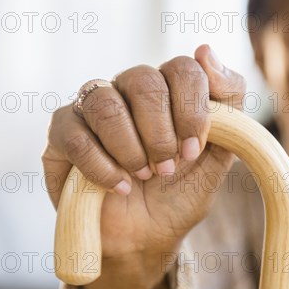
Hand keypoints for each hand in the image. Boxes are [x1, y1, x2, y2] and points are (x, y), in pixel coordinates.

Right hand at [42, 44, 245, 260]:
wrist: (147, 238)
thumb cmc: (181, 193)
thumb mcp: (220, 157)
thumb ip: (227, 107)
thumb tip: (205, 50)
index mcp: (169, 89)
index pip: (183, 68)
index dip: (192, 109)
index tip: (194, 150)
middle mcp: (129, 89)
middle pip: (143, 80)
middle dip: (161, 133)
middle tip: (167, 168)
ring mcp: (92, 107)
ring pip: (106, 103)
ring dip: (131, 149)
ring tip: (143, 177)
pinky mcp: (61, 134)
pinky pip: (75, 135)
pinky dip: (102, 167)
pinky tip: (118, 186)